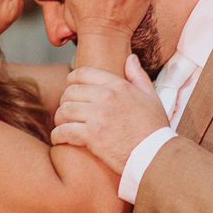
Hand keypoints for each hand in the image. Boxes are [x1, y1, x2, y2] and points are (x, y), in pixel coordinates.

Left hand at [52, 54, 169, 173]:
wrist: (155, 154)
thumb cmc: (154, 128)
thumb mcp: (151, 97)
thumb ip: (138, 76)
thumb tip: (130, 58)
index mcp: (118, 85)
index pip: (82, 73)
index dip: (71, 80)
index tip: (69, 90)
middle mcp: (106, 97)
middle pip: (69, 92)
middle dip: (64, 102)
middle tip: (66, 112)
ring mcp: (98, 116)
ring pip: (64, 110)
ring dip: (60, 119)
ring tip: (62, 126)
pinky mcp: (92, 135)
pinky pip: (64, 131)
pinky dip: (57, 135)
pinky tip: (59, 139)